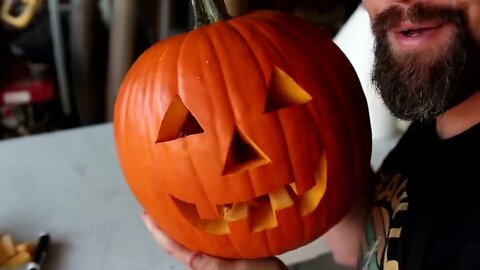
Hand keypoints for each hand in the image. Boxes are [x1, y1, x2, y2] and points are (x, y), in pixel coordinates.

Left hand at [142, 213, 287, 269]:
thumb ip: (217, 266)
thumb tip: (191, 259)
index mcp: (206, 266)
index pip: (175, 248)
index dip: (158, 232)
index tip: (145, 215)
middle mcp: (206, 260)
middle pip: (179, 241)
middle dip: (167, 224)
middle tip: (157, 202)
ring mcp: (215, 256)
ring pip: (192, 238)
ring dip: (182, 222)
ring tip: (176, 201)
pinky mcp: (226, 252)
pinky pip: (206, 236)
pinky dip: (199, 223)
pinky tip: (204, 212)